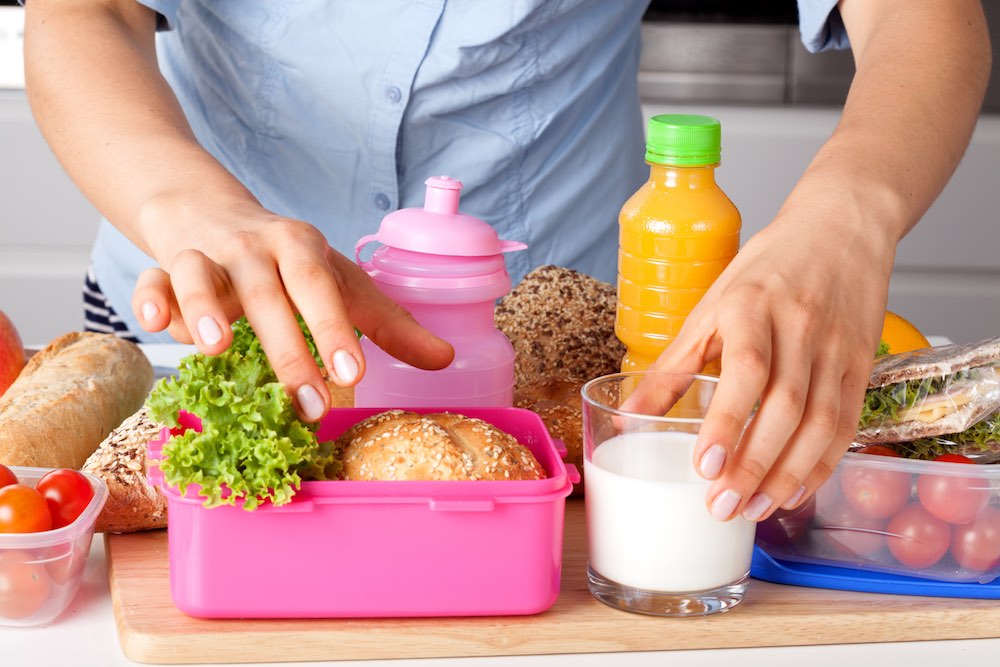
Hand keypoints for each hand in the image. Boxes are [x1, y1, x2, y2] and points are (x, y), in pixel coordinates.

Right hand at [129, 194, 453, 422]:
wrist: (211, 210)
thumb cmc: (286, 260)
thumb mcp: (340, 283)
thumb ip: (387, 323)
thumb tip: (446, 359)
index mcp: (302, 249)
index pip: (322, 287)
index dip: (336, 327)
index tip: (354, 372)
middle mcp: (255, 249)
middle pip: (268, 293)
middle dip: (287, 348)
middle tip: (308, 402)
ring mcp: (207, 255)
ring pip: (200, 273)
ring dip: (203, 306)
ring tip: (213, 347)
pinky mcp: (166, 266)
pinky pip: (151, 279)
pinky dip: (149, 298)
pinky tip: (152, 324)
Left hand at [635, 202, 894, 522]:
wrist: (841, 230)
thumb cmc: (767, 269)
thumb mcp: (710, 307)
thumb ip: (672, 365)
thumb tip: (626, 417)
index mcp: (754, 305)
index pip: (746, 368)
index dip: (727, 420)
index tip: (705, 465)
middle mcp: (800, 326)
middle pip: (785, 406)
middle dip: (753, 464)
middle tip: (720, 506)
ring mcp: (837, 347)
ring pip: (821, 422)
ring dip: (787, 475)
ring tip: (753, 510)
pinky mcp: (862, 365)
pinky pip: (846, 424)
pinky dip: (821, 464)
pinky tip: (793, 491)